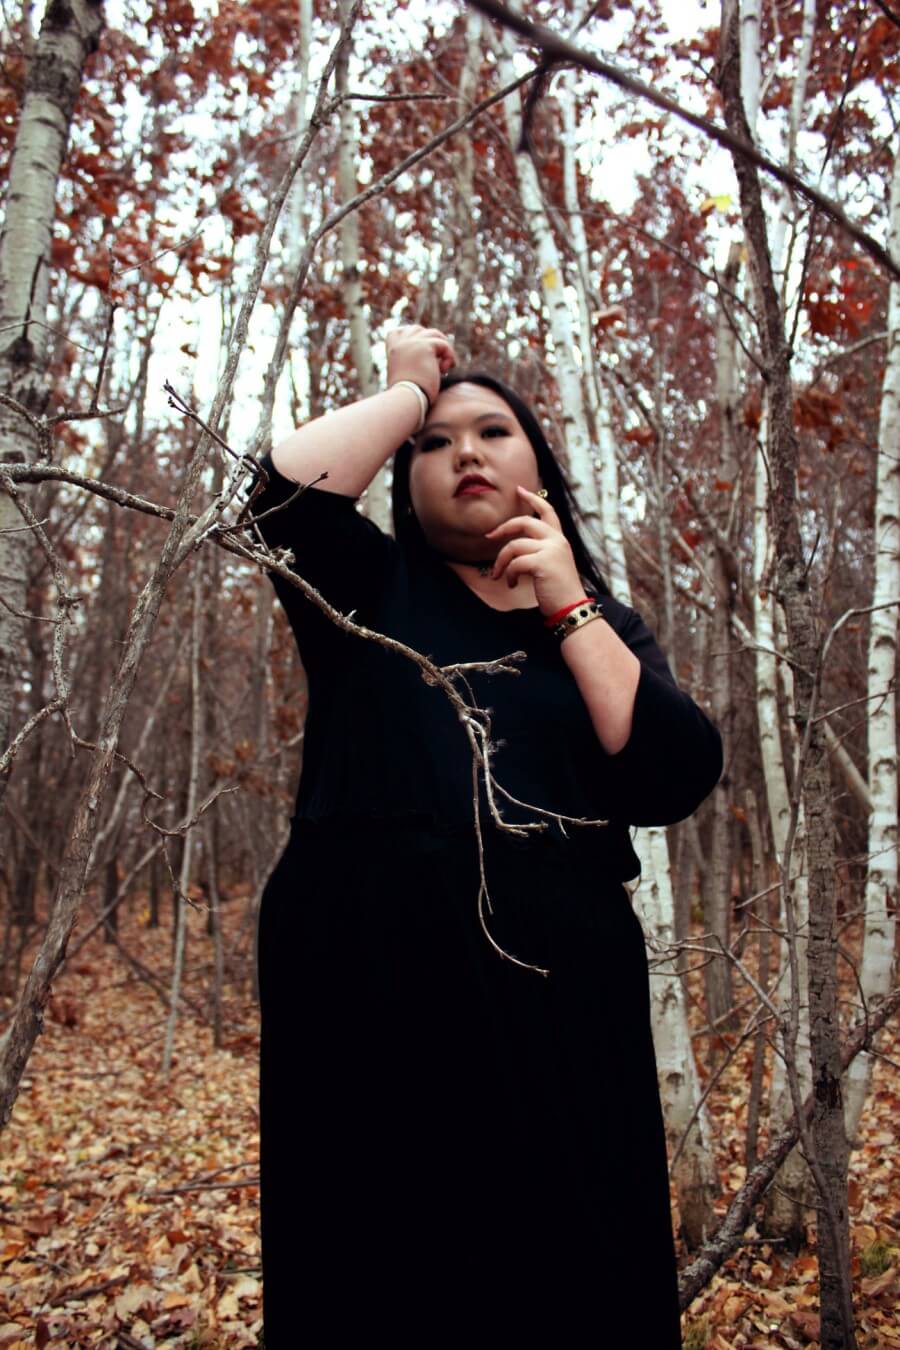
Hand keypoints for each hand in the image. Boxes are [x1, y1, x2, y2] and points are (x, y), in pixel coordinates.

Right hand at [386, 325, 454, 405]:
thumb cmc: (407, 395)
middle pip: (419, 330)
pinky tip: (446, 370)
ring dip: (443, 349)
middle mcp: (400, 342)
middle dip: (431, 343)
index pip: (402, 331)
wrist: (406, 400)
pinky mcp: (425, 346)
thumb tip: (434, 356)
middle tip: (437, 362)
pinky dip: (449, 356)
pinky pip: (444, 344)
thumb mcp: (406, 373)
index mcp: (392, 348)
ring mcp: (412, 342)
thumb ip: (413, 360)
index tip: (423, 355)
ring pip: (435, 334)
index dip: (415, 339)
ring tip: (443, 368)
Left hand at [484, 486, 585, 616]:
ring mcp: (551, 550)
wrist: (571, 608)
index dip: (533, 499)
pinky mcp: (543, 562)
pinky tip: (512, 584)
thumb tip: (515, 548)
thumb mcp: (551, 565)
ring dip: (501, 561)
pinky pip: (515, 563)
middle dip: (504, 528)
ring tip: (498, 575)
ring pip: (514, 546)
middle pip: (525, 522)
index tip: (519, 490)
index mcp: (559, 540)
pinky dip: (509, 574)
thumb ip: (539, 552)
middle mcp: (557, 541)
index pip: (548, 511)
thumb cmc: (559, 591)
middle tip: (489, 536)